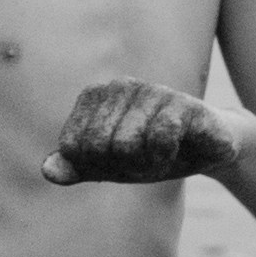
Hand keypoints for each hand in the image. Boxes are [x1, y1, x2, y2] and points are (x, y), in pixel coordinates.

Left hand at [43, 80, 231, 185]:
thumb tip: (47, 171)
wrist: (208, 151)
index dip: (95, 165)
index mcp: (94, 96)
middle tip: (144, 158)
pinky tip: (179, 148)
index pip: (74, 148)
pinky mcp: (184, 103)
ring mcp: (153, 91)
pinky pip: (161, 138)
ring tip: (163, 154)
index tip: (118, 159)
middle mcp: (120, 85)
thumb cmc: (151, 154)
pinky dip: (167, 156)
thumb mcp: (108, 165)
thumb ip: (75, 167)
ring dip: (146, 164)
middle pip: (98, 147)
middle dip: (120, 166)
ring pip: (128, 145)